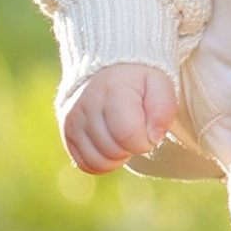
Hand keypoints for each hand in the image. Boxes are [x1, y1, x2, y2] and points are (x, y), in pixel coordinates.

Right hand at [63, 60, 180, 174]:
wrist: (105, 66)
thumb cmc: (138, 80)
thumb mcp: (160, 83)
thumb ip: (164, 109)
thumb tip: (153, 138)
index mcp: (112, 91)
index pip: (129, 136)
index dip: (146, 140)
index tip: (149, 129)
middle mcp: (87, 106)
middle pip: (114, 151)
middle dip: (132, 148)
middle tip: (137, 131)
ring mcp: (72, 120)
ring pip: (98, 161)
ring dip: (118, 158)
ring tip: (124, 138)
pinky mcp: (66, 132)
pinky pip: (84, 164)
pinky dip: (102, 163)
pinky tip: (112, 148)